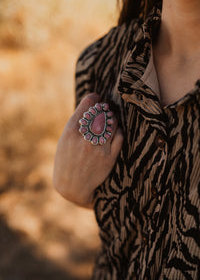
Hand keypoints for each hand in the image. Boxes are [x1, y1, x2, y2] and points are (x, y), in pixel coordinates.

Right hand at [53, 93, 122, 208]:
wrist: (72, 187)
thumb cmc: (66, 161)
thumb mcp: (64, 140)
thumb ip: (76, 123)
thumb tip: (92, 103)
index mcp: (70, 132)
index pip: (87, 104)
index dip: (94, 98)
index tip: (97, 97)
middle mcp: (85, 139)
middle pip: (102, 111)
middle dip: (104, 107)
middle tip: (104, 108)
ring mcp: (98, 148)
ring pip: (113, 122)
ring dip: (113, 118)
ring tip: (110, 119)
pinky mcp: (109, 158)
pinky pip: (119, 136)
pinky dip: (118, 130)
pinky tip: (115, 131)